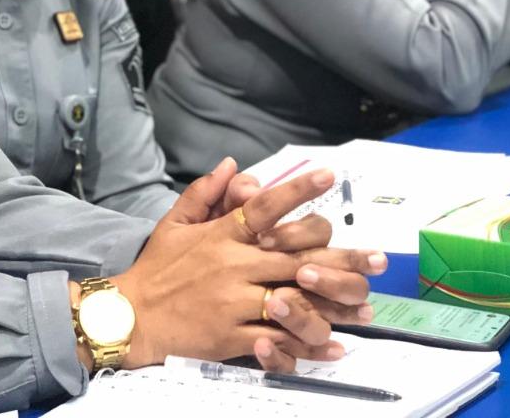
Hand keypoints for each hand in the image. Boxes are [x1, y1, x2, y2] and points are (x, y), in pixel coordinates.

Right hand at [112, 164, 379, 372]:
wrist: (131, 317)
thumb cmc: (156, 267)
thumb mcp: (175, 222)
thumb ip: (205, 192)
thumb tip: (231, 163)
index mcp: (223, 234)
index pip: (266, 206)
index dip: (298, 190)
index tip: (329, 175)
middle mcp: (234, 265)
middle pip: (298, 257)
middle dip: (342, 258)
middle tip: (378, 256)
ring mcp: (235, 302)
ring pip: (294, 301)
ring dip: (333, 305)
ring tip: (365, 306)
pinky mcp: (232, 336)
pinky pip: (277, 341)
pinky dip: (306, 345)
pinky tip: (334, 346)